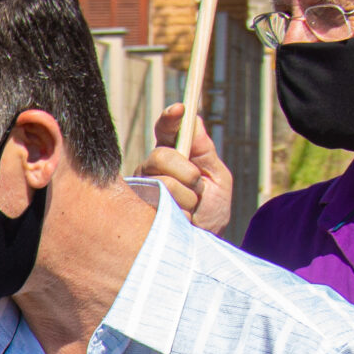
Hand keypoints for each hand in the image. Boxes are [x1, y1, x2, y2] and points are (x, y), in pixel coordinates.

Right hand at [139, 104, 234, 235]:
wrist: (204, 245)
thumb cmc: (212, 211)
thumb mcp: (217, 178)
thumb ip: (205, 151)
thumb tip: (195, 120)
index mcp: (173, 156)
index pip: (166, 130)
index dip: (170, 118)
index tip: (180, 109)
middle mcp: (152, 170)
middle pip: (161, 155)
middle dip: (187, 171)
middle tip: (198, 186)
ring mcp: (142, 190)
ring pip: (162, 181)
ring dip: (187, 197)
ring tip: (191, 211)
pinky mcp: (136, 212)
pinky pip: (159, 203)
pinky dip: (180, 212)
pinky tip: (179, 220)